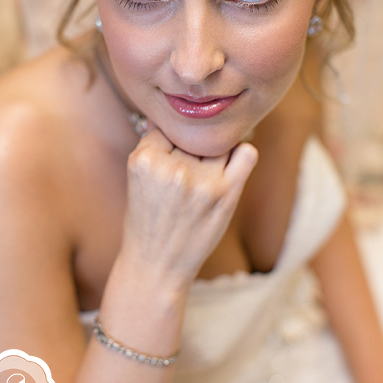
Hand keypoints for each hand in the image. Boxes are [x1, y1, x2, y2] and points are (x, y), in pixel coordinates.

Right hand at [121, 124, 257, 284]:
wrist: (155, 266)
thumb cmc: (146, 222)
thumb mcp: (137, 178)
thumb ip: (153, 147)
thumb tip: (170, 116)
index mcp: (143, 160)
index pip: (167, 127)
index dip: (172, 140)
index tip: (173, 155)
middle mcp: (171, 168)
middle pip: (193, 135)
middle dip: (192, 147)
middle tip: (191, 168)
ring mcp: (200, 181)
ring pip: (219, 142)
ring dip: (215, 151)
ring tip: (207, 170)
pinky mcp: (225, 194)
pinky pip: (245, 154)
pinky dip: (241, 153)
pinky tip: (230, 165)